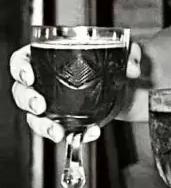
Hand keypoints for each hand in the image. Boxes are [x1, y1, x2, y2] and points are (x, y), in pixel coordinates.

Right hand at [9, 42, 142, 142]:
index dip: (20, 68)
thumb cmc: (113, 63)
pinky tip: (87, 135)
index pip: (22, 61)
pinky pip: (59, 130)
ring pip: (34, 117)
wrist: (126, 87)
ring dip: (43, 126)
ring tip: (57, 132)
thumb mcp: (123, 52)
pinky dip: (71, 136)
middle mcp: (43, 83)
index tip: (29, 76)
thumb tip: (132, 68)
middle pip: (22, 91)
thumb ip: (130, 54)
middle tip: (40, 106)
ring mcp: (51, 104)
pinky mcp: (64, 120)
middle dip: (27, 100)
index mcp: (47, 59)